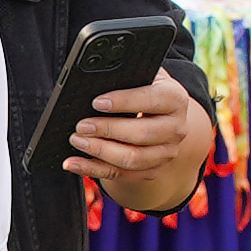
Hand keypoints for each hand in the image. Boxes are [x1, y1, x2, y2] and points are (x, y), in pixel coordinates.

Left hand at [64, 74, 217, 214]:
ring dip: (100, 151)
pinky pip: (119, 175)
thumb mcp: (142, 76)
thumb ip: (127, 75)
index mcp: (175, 99)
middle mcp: (176, 128)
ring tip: (77, 140)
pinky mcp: (151, 171)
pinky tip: (74, 163)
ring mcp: (165, 153)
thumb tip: (97, 80)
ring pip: (132, 159)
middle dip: (107, 130)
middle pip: (142, 134)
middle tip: (82, 125)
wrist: (160, 117)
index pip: (151, 100)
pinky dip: (93, 169)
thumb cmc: (144, 90)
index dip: (124, 101)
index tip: (97, 102)